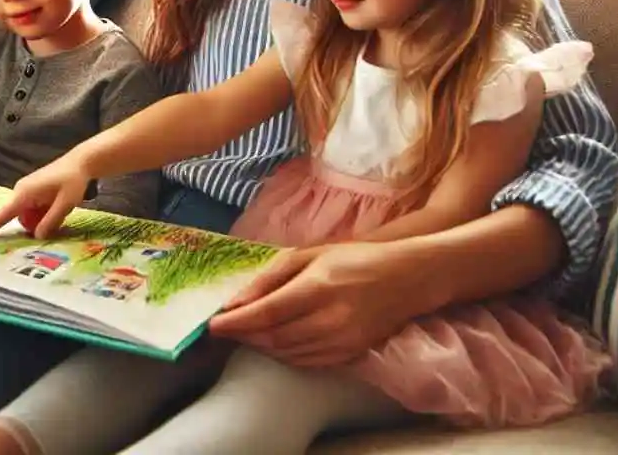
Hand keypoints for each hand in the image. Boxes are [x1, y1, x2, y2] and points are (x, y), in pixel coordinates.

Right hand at [0, 154, 91, 239]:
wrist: (81, 162)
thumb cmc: (73, 181)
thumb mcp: (65, 203)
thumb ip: (51, 221)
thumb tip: (37, 237)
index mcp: (25, 193)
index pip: (4, 214)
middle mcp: (21, 190)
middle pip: (18, 217)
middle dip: (32, 224)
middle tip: (55, 219)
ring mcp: (26, 189)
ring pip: (26, 213)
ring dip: (39, 218)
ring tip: (59, 209)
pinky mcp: (33, 189)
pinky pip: (31, 207)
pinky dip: (41, 211)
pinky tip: (56, 205)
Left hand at [209, 241, 431, 367]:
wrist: (406, 279)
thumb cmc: (354, 258)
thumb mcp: (310, 254)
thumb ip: (272, 276)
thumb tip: (238, 301)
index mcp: (317, 288)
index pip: (266, 314)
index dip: (235, 322)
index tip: (211, 324)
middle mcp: (329, 320)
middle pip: (273, 338)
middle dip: (243, 335)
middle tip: (224, 327)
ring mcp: (341, 343)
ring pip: (287, 354)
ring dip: (260, 346)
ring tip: (245, 332)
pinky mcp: (349, 357)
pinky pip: (306, 363)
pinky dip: (283, 355)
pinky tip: (274, 342)